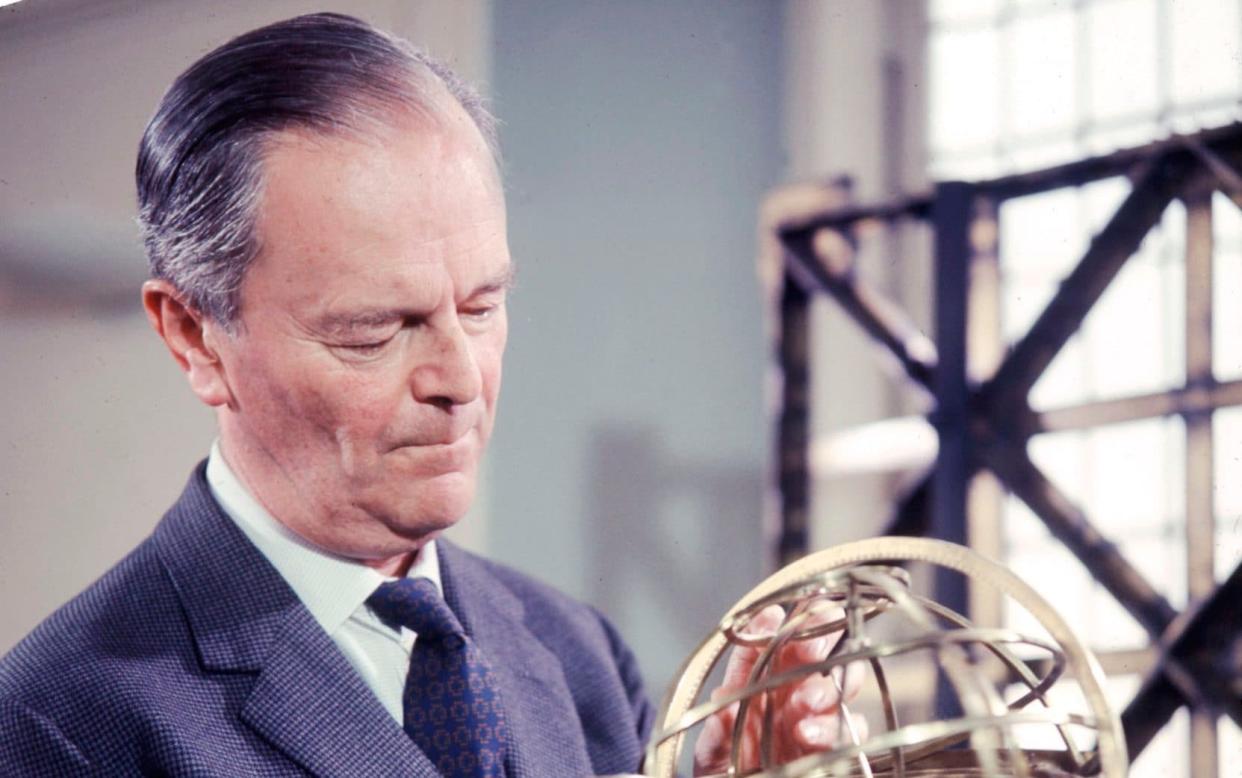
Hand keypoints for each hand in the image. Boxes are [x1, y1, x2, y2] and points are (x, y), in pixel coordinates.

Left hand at [693, 604, 865, 775]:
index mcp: (754, 686)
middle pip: (812, 650)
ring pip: (838, 682)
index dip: (768, 626)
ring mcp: (813, 718)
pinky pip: (850, 728)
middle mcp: (787, 695)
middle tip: (811, 649)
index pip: (762, 644)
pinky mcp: (834, 747)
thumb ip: (719, 730)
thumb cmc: (725, 776)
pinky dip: (834, 726)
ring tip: (808, 701)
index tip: (773, 616)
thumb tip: (724, 702)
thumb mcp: (713, 753)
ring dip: (828, 686)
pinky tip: (809, 734)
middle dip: (819, 637)